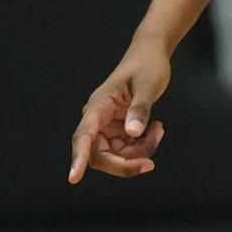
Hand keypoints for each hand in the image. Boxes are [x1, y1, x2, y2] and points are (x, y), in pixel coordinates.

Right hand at [68, 41, 170, 182]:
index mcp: (98, 106)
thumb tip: (132, 133)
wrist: (151, 53)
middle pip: (100, 155)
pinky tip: (156, 129)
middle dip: (125, 163)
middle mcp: (98, 119)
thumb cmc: (147, 64)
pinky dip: (142, 146)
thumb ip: (140, 108)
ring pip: (115, 156)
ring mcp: (108, 126)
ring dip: (139, 152)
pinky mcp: (118, 129)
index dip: (78, 158)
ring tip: (158, 130)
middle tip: (150, 163)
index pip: (84, 136)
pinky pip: (126, 150)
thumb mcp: (148, 84)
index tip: (73, 178)